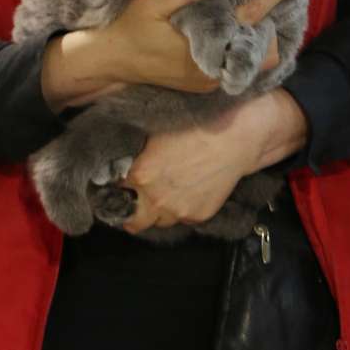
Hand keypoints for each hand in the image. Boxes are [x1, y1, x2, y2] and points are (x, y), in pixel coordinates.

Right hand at [41, 0, 282, 109]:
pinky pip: (238, 67)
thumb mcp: (148, 5)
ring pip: (254, 62)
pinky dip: (241, 48)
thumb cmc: (130, 29)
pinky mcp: (206, 83)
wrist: (113, 62)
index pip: (246, 22)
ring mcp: (211, 80)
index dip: (265, 3)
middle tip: (260, 3)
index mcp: (203, 46)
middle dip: (267, 28)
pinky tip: (232, 29)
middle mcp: (213, 68)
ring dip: (255, 38)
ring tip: (246, 14)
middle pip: (265, 52)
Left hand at [121, 89, 307, 233]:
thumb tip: (117, 166)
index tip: (120, 186)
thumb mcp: (156, 135)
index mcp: (141, 175)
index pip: (113, 194)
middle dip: (132, 211)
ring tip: (167, 193)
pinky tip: (190, 191)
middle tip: (136, 201)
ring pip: (158, 222)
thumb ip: (134, 156)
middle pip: (132, 220)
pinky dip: (181, 209)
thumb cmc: (196, 127)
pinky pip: (181, 219)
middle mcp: (156, 198)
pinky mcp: (198, 215)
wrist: (236, 138)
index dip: (115, 189)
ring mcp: (178, 210)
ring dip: (157, 211)